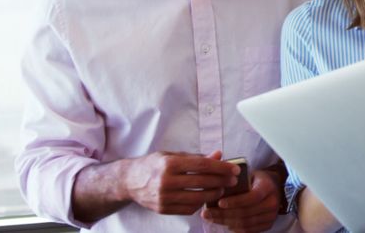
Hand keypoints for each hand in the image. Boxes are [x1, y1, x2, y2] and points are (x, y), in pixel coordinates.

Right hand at [121, 150, 238, 214]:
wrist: (129, 181)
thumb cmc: (153, 165)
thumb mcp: (173, 154)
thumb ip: (196, 157)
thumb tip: (219, 155)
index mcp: (170, 163)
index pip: (202, 165)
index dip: (221, 167)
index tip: (234, 169)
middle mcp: (166, 181)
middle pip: (203, 182)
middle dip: (222, 181)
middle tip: (233, 180)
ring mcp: (164, 197)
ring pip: (198, 198)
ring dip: (214, 194)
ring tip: (221, 189)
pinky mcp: (163, 209)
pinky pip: (188, 209)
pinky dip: (200, 204)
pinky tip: (205, 197)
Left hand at [202, 169, 282, 232]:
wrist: (273, 187)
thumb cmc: (256, 179)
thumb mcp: (249, 174)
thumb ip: (236, 179)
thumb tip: (216, 183)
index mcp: (268, 187)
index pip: (252, 197)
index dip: (236, 202)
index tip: (219, 203)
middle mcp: (272, 203)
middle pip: (247, 212)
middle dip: (224, 214)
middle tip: (207, 213)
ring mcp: (271, 216)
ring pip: (246, 223)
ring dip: (227, 222)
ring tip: (212, 218)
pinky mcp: (268, 225)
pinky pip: (249, 230)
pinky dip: (235, 228)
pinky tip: (225, 223)